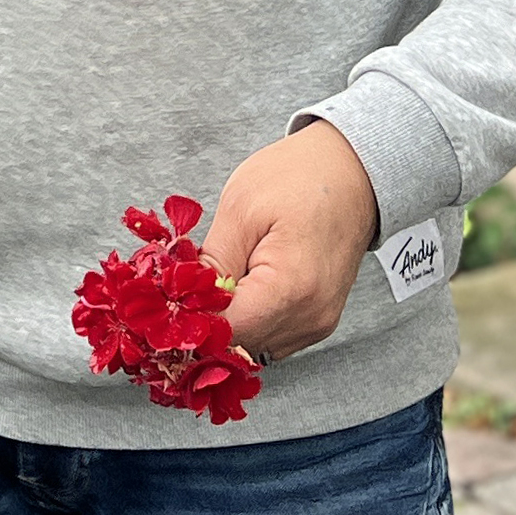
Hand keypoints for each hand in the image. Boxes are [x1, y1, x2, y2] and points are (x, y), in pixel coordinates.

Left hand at [202, 121, 378, 365]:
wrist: (352, 170)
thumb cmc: (299, 178)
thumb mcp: (240, 209)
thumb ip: (211, 264)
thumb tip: (182, 302)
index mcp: (291, 290)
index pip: (226, 333)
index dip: (189, 321)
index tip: (163, 301)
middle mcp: (310, 318)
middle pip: (239, 344)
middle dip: (205, 322)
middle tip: (180, 286)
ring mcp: (318, 323)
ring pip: (252, 343)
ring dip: (227, 321)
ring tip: (214, 279)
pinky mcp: (319, 320)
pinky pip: (271, 333)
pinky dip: (248, 317)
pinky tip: (238, 284)